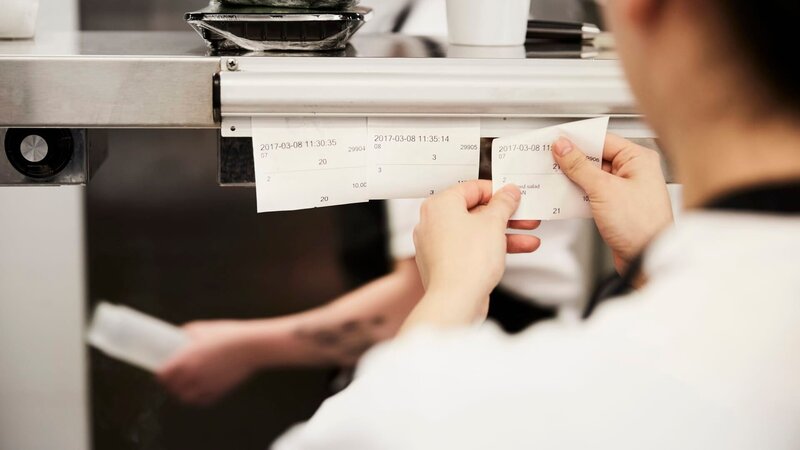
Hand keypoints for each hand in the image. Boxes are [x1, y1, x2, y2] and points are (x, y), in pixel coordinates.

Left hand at [157, 321, 259, 404]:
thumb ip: (186, 333)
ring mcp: (205, 386)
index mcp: (185, 360)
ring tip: (185, 386)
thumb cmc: (228, 335)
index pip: (162, 375)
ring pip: (185, 398)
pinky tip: (199, 390)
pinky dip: (198, 398)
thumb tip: (178, 336)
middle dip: (170, 384)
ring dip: (182, 393)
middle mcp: (192, 376)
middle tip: (172, 378)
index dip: (160, 374)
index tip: (162, 371)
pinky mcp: (218, 391)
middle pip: (172, 388)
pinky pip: (202, 401)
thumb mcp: (202, 328)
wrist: (252, 346)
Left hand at [408, 181, 539, 326]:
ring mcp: (437, 244)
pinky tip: (518, 249)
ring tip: (529, 235)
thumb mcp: (494, 223)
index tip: (514, 196)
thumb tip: (508, 192)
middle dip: (506, 215)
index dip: (497, 191)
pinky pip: (471, 248)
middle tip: (525, 215)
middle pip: (475, 211)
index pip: (472, 188)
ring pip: (476, 231)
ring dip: (505, 233)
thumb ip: (503, 203)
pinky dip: (492, 247)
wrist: (455, 301)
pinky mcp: (445, 263)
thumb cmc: (467, 262)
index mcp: (439, 205)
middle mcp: (433, 222)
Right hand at [552, 134, 673, 272]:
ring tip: (555, 178)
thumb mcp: (603, 189)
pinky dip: (579, 193)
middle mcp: (634, 171)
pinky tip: (566, 195)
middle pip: (596, 157)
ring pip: (593, 176)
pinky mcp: (617, 205)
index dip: (577, 140)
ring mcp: (626, 189)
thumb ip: (580, 166)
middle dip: (573, 161)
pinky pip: (594, 192)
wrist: (646, 258)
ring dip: (574, 178)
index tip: (556, 141)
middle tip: (550, 160)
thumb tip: (564, 147)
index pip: (602, 140)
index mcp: (638, 159)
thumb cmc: (640, 225)